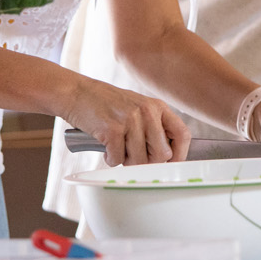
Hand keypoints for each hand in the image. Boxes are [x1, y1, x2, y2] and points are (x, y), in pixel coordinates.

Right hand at [64, 78, 190, 165]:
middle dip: (147, 163)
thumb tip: (168, 159)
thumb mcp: (137, 108)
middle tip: (132, 157)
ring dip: (126, 162)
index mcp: (157, 107)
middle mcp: (147, 111)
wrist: (77, 93)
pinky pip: (118, 160)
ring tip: (117, 148)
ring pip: (139, 161)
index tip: (171, 166)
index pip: (182, 135)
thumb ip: (154, 128)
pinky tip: (106, 147)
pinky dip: (110, 159)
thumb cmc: (107, 105)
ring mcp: (130, 119)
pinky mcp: (112, 129)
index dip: (180, 156)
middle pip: (162, 154)